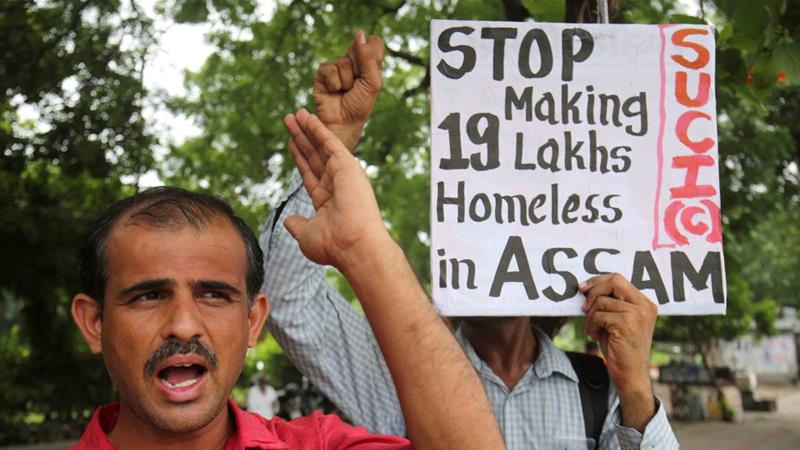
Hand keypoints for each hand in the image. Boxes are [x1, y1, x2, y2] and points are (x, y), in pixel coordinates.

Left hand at [282, 108, 388, 269]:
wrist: (353, 245)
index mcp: (327, 201)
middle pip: (313, 156)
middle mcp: (336, 185)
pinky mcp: (347, 165)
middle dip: (301, 138)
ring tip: (293, 114)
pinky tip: (307, 118)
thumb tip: (289, 221)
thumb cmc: (334, 246)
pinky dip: (318, 129)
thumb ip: (298, 226)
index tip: (291, 143)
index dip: (299, 157)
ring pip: (320, 146)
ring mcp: (342, 174)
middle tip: (289, 121)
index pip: (310, 173)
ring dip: (307, 129)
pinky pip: (330, 142)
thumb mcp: (307, 236)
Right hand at [314, 30, 383, 151]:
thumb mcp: (373, 82)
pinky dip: (334, 84)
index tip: (369, 73)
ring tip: (345, 92)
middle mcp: (353, 60)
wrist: (343, 122)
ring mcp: (337, 65)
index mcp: (370, 61)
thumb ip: (368, 57)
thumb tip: (359, 32)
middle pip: (357, 48)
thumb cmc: (361, 105)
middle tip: (357, 84)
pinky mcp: (322, 72)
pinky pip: (329, 70)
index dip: (371, 54)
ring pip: (343, 63)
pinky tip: (334, 92)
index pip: (374, 42)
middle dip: (359, 69)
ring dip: (347, 82)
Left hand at [580, 273, 657, 429]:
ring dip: (590, 316)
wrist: (631, 375)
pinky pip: (599, 315)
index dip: (598, 281)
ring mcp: (638, 314)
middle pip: (613, 281)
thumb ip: (609, 304)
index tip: (583, 288)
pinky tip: (595, 337)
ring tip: (593, 330)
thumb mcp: (617, 321)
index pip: (618, 279)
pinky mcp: (627, 323)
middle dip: (593, 290)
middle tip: (583, 305)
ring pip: (601, 301)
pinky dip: (591, 326)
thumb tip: (586, 288)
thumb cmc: (621, 349)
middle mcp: (644, 306)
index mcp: (644, 303)